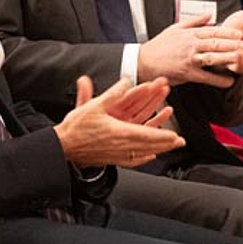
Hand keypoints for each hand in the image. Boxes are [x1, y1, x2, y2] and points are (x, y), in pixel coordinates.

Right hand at [53, 76, 183, 166]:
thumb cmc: (75, 128)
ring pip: (143, 154)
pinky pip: (132, 161)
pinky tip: (148, 157)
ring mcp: (117, 155)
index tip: (175, 136)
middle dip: (166, 144)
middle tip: (179, 142)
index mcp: (119, 132)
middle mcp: (121, 146)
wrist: (63, 146)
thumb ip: (112, 93)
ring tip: (169, 148)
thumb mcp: (94, 105)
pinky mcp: (111, 159)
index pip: (147, 135)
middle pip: (149, 146)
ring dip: (158, 150)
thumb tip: (126, 82)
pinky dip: (143, 159)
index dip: (163, 136)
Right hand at [137, 14, 242, 86]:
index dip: (229, 32)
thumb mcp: (175, 28)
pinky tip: (229, 81)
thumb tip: (210, 14)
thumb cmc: (159, 46)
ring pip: (213, 57)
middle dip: (234, 44)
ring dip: (229, 58)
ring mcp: (189, 59)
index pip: (213, 31)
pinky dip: (218, 79)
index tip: (242, 32)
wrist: (143, 62)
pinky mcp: (186, 73)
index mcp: (189, 34)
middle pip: (216, 43)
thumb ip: (194, 21)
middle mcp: (191, 45)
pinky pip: (206, 77)